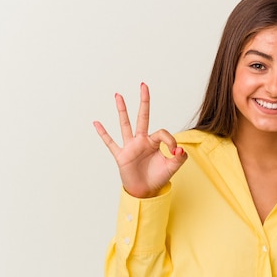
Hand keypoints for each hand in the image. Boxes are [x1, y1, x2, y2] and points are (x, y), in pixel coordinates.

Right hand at [93, 83, 187, 197]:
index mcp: (154, 142)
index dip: (170, 140)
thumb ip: (180, 158)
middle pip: (142, 117)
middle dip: (144, 102)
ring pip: (125, 125)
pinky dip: (103, 133)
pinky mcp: (121, 156)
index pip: (162, 132)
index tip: (175, 152)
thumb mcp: (173, 167)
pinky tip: (96, 123)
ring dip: (122, 110)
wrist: (145, 191)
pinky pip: (110, 143)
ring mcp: (130, 147)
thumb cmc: (158, 177)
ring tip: (118, 95)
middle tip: (144, 85)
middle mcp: (141, 141)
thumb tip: (180, 149)